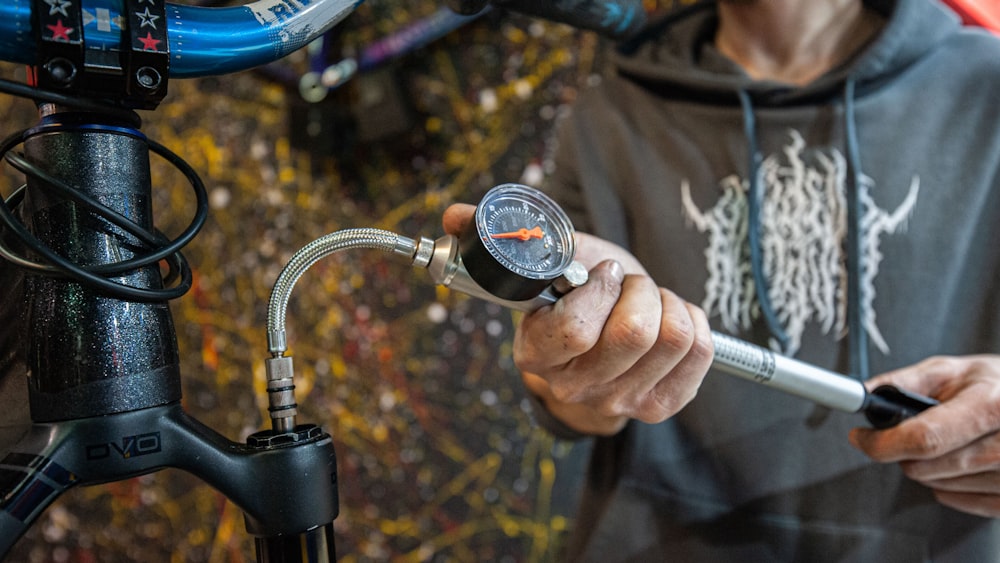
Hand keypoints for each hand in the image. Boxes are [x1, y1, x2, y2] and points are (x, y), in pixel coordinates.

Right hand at [443, 204, 713, 435]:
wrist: (598, 346)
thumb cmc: (570, 297)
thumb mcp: (541, 264)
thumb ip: (499, 238)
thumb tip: (455, 215)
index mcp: (536, 356)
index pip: (576, 330)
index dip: (599, 290)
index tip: (602, 271)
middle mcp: (577, 388)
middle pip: (633, 335)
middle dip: (638, 290)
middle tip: (626, 283)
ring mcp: (622, 402)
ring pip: (673, 337)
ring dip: (666, 302)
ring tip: (646, 299)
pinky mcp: (663, 405)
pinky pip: (701, 350)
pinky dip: (692, 319)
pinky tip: (668, 315)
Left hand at [849, 355, 999, 516]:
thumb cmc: (993, 386)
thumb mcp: (950, 371)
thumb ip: (904, 382)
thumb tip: (865, 395)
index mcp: (989, 405)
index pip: (925, 438)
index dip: (883, 442)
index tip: (862, 438)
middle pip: (925, 468)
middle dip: (903, 451)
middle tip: (912, 432)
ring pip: (939, 486)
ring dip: (928, 467)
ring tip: (948, 441)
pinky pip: (962, 502)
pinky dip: (950, 485)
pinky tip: (959, 460)